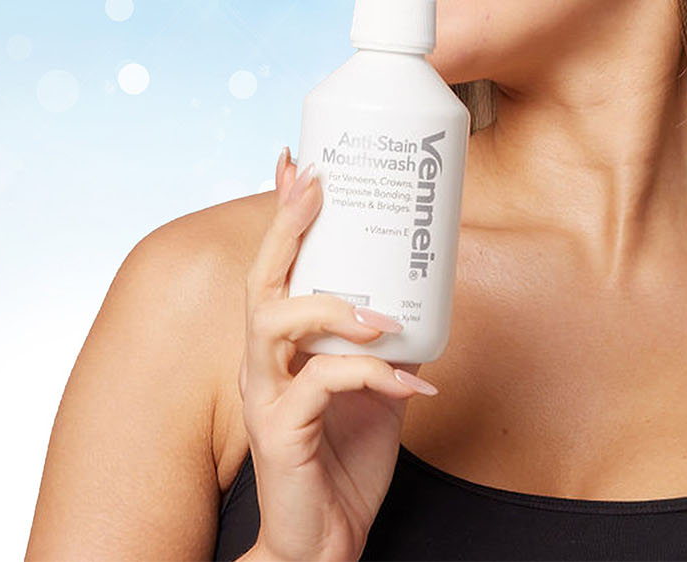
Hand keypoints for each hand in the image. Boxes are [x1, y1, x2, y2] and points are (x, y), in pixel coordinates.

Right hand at [238, 147, 439, 561]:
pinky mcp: (279, 432)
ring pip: (274, 323)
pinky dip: (371, 376)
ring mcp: (264, 397)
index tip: (296, 162)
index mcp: (282, 347)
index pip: (275, 268)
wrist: (324, 542)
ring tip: (382, 314)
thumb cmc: (342, 463)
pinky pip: (321, 384)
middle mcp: (262, 363)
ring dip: (333, 306)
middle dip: (286, 226)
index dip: (282, 215)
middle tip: (317, 185)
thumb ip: (391, 346)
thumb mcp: (379, 391)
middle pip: (261, 280)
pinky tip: (408, 389)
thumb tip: (426, 301)